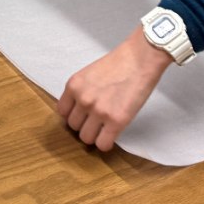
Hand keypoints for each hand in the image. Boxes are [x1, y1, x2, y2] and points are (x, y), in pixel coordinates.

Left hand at [56, 27, 172, 150]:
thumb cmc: (119, 63)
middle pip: (74, 127)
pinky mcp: (116, 121)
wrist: (141, 58)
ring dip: (95, 135)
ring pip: (86, 138)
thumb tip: (78, 111)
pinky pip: (103, 144)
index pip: (62, 112)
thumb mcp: (89, 73)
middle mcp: (83, 99)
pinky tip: (112, 135)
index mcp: (73, 85)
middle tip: (97, 120)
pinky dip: (106, 143)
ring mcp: (99, 111)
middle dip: (84, 124)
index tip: (83, 115)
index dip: (74, 114)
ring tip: (105, 127)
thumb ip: (81, 91)